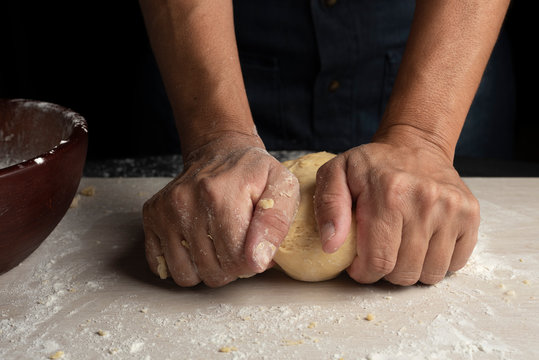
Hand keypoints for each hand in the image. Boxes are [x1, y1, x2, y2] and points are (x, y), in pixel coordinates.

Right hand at [142, 133, 298, 286]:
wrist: (219, 151)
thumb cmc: (253, 173)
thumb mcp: (282, 187)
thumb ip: (276, 224)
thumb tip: (259, 261)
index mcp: (221, 195)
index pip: (237, 261)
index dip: (252, 261)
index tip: (256, 244)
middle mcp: (186, 202)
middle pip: (213, 272)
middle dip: (230, 267)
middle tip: (236, 243)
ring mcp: (165, 210)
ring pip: (186, 275)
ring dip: (205, 269)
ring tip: (217, 245)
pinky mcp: (152, 216)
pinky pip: (162, 265)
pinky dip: (181, 263)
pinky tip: (195, 244)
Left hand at [314, 141, 479, 284]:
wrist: (415, 145)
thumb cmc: (373, 164)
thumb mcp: (336, 173)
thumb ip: (328, 207)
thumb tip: (331, 245)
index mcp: (389, 193)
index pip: (378, 261)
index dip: (363, 272)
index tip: (358, 263)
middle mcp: (425, 201)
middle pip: (404, 272)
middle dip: (386, 271)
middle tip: (379, 251)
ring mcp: (452, 208)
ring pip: (430, 274)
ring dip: (411, 269)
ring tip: (400, 247)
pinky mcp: (471, 215)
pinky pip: (455, 264)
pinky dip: (436, 262)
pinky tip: (423, 243)